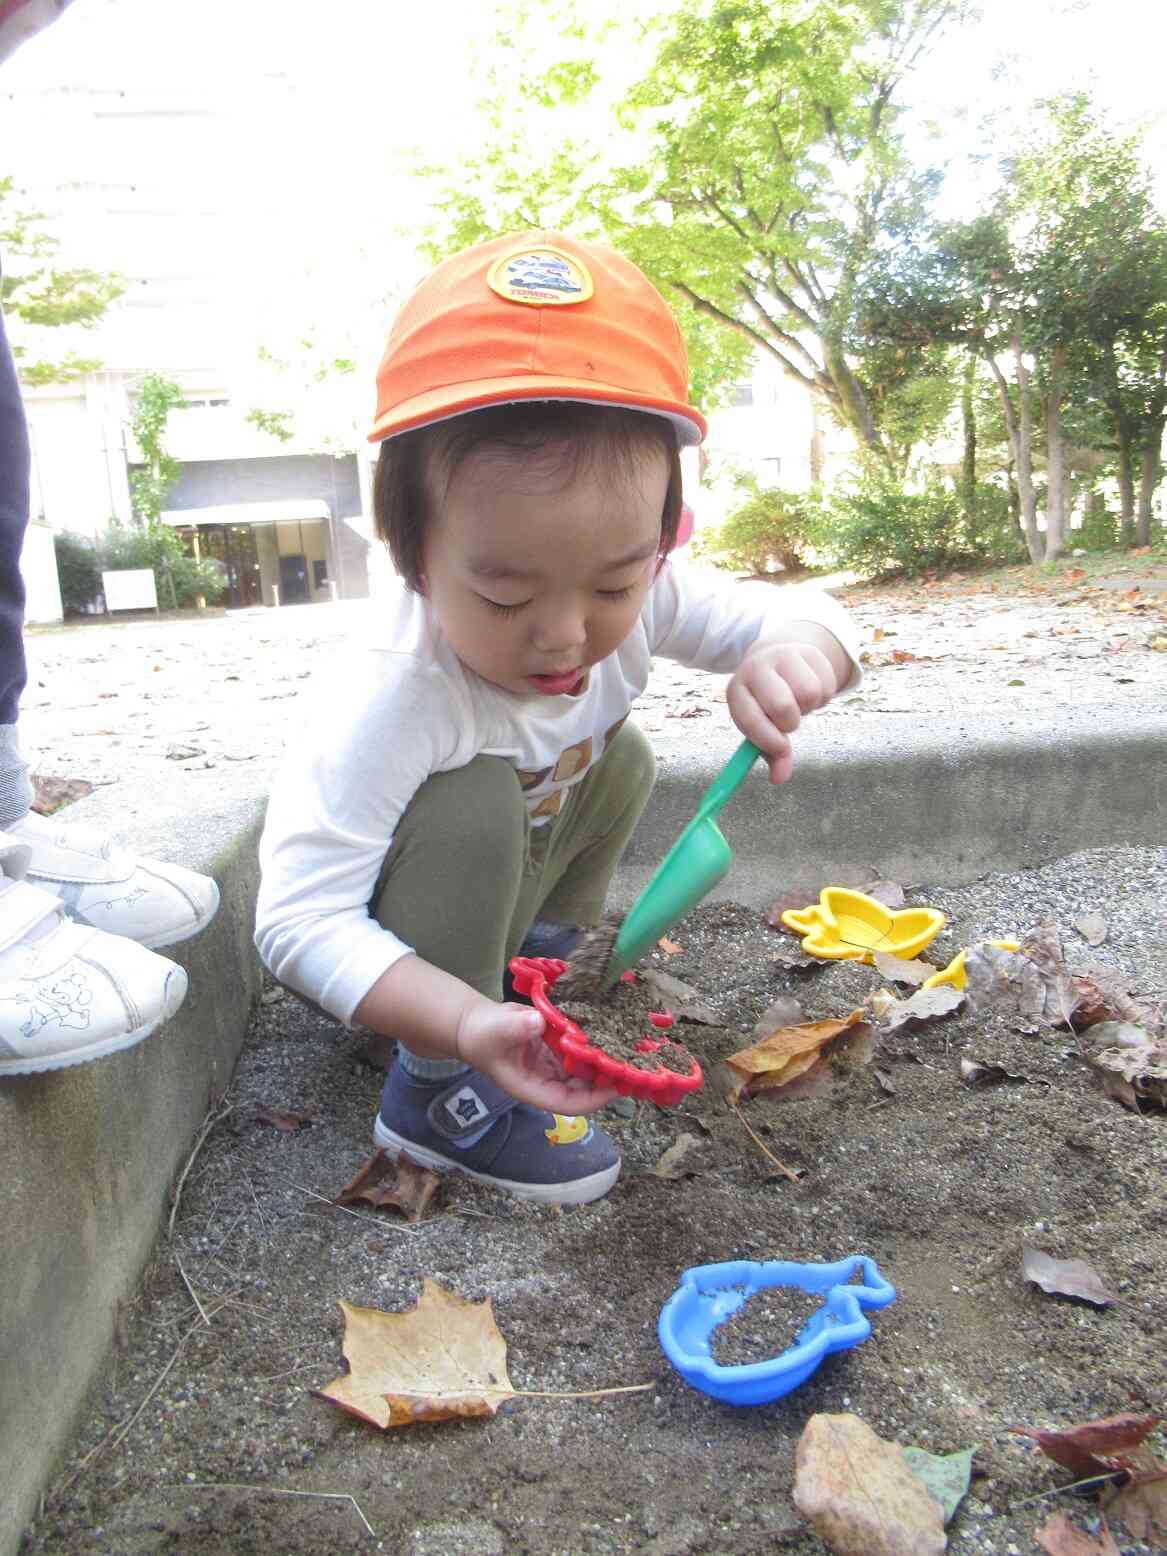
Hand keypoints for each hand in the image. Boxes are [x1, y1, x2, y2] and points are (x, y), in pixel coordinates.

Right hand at [454, 1000, 620, 1113]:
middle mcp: (548, 1081)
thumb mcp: (496, 1031)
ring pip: (586, 1070)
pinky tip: (611, 1029)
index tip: (618, 1084)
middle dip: (608, 1079)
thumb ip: (516, 1027)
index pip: (571, 1103)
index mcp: (534, 1089)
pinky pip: (580, 1051)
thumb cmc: (481, 1035)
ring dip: (605, 1061)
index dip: (596, 1098)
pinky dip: (594, 1043)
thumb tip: (538, 1022)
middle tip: (634, 1063)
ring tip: (631, 1047)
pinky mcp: (557, 1050)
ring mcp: (554, 1067)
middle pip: (585, 1089)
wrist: (475, 1023)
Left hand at [726, 636, 840, 783]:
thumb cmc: (765, 703)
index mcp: (737, 691)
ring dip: (809, 708)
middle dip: (790, 722)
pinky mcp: (808, 652)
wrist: (778, 658)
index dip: (768, 740)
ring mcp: (782, 657)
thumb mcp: (762, 727)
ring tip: (798, 702)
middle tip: (788, 721)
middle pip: (782, 706)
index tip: (781, 750)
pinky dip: (823, 697)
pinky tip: (810, 690)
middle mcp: (756, 670)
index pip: (750, 719)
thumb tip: (779, 779)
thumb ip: (772, 754)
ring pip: (809, 694)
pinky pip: (827, 686)